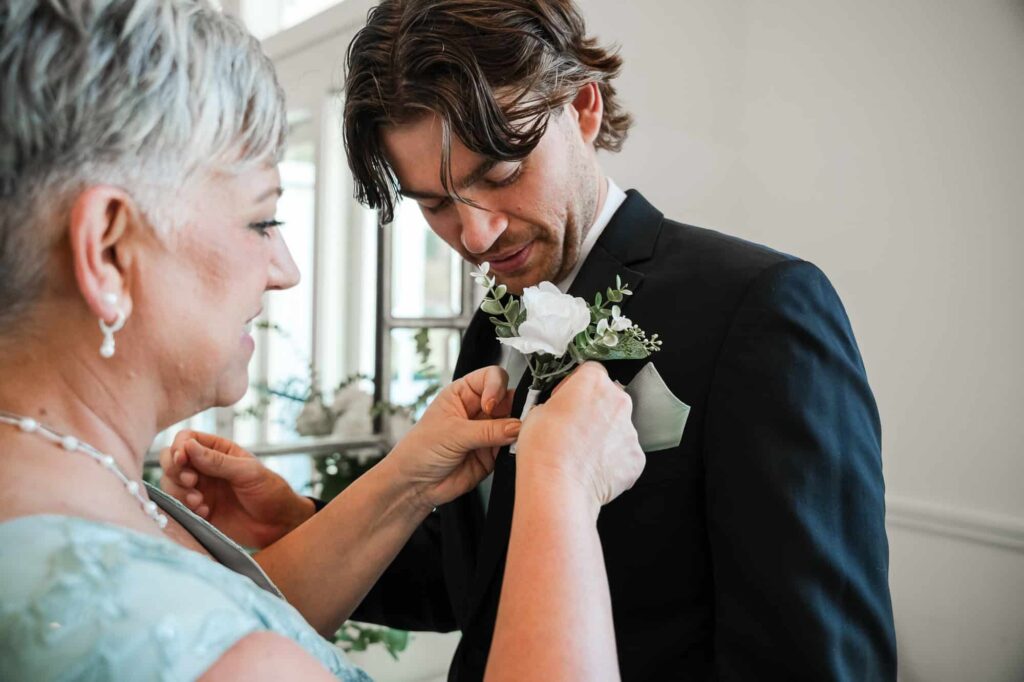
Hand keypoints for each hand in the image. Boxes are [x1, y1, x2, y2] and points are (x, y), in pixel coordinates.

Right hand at [159, 430, 313, 547]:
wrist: (279, 525)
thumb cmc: (270, 492)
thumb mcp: (248, 472)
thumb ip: (218, 461)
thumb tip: (188, 446)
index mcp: (218, 450)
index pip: (187, 439)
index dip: (179, 447)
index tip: (182, 459)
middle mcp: (205, 468)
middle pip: (171, 460)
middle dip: (174, 470)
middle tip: (192, 482)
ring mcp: (200, 489)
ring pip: (171, 483)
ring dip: (179, 492)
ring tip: (199, 501)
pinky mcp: (198, 510)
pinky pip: (178, 506)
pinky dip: (185, 508)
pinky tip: (204, 512)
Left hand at [388, 365, 520, 510]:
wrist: (414, 484)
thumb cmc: (419, 451)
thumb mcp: (452, 434)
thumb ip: (488, 430)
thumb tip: (517, 426)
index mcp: (462, 394)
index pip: (491, 377)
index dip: (497, 387)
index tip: (491, 405)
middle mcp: (477, 410)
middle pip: (508, 399)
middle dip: (514, 409)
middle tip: (514, 422)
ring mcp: (487, 432)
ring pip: (514, 423)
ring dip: (518, 430)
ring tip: (511, 439)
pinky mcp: (493, 454)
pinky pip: (513, 447)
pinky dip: (516, 449)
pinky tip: (509, 452)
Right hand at [516, 362, 644, 509]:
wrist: (557, 486)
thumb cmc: (544, 449)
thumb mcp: (536, 412)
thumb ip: (557, 405)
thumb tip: (559, 413)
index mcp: (593, 382)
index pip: (591, 372)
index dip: (576, 386)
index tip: (566, 399)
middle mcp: (617, 402)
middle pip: (608, 399)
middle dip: (593, 411)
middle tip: (572, 428)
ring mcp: (630, 431)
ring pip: (617, 428)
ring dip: (603, 436)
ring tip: (580, 454)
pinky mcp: (636, 458)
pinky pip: (624, 454)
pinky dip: (611, 460)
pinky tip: (592, 468)